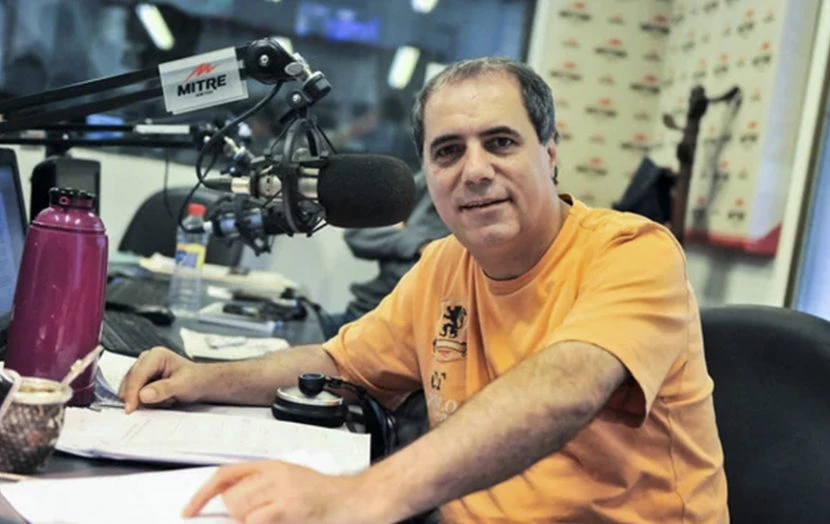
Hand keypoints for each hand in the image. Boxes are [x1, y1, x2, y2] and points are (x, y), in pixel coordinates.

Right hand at [118, 347, 208, 412]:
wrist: (200, 383)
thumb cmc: (195, 380)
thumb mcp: (183, 385)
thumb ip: (163, 389)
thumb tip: (143, 395)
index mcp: (156, 355)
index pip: (137, 374)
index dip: (132, 392)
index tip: (130, 409)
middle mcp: (147, 360)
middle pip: (130, 381)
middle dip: (133, 397)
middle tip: (137, 413)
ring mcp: (142, 370)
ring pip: (129, 388)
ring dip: (137, 399)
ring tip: (158, 403)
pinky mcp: (141, 380)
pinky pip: (133, 393)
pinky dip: (139, 401)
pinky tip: (154, 403)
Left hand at [183, 460, 387, 523]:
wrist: (355, 500)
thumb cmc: (325, 496)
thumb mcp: (291, 482)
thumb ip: (262, 489)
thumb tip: (231, 505)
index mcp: (273, 466)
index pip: (226, 474)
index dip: (203, 493)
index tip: (189, 510)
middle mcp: (275, 473)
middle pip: (231, 497)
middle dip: (238, 515)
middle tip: (258, 518)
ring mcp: (282, 490)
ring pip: (240, 511)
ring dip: (250, 522)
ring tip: (275, 518)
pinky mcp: (288, 507)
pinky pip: (255, 520)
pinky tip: (278, 520)